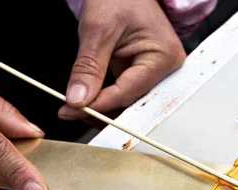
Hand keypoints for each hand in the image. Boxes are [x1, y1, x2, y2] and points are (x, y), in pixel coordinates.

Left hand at [58, 0, 186, 119]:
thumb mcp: (98, 29)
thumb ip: (88, 67)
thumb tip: (78, 100)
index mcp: (164, 56)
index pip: (128, 92)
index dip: (98, 105)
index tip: (72, 111)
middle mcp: (166, 69)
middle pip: (132, 101)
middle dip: (102, 110)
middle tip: (71, 112)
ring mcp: (156, 72)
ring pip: (127, 100)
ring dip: (102, 106)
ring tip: (74, 106)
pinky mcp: (144, 72)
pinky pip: (125, 91)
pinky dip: (106, 97)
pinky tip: (87, 99)